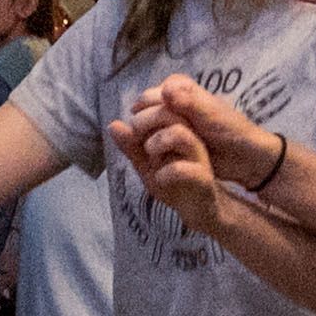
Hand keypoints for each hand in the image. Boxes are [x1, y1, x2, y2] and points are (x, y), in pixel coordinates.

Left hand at [107, 108, 222, 233]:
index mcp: (180, 130)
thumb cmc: (173, 183)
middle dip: (147, 120)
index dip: (144, 109)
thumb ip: (132, 146)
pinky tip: (159, 178)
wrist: (199, 211)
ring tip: (149, 153)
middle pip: (172, 113)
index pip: (163, 105)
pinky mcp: (203, 178)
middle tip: (136, 134)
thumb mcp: (147, 164)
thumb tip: (113, 124)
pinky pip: (184, 168)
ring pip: (181, 134)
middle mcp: (191, 138)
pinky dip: (166, 172)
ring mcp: (199, 157)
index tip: (133, 124)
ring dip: (158, 141)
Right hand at [145, 75, 281, 198]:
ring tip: (151, 149)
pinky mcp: (171, 141)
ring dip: (146, 136)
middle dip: (145, 123)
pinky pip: (152, 141)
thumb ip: (190, 102)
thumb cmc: (231, 131)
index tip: (150, 121)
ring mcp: (170, 122)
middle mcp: (172, 102)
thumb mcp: (212, 115)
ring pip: (145, 126)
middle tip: (148, 137)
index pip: (151, 95)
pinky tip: (153, 156)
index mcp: (181, 88)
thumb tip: (165, 90)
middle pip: (144, 110)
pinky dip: (150, 147)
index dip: (148, 107)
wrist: (244, 157)